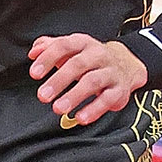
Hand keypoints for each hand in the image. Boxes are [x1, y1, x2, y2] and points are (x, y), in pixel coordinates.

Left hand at [29, 34, 148, 127]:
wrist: (127, 65)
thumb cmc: (92, 59)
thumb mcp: (72, 49)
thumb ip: (50, 47)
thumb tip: (34, 51)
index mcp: (83, 43)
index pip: (63, 46)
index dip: (47, 59)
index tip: (34, 73)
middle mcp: (98, 55)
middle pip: (78, 65)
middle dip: (59, 80)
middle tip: (43, 95)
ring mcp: (111, 72)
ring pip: (93, 82)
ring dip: (74, 95)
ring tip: (58, 108)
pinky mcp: (119, 90)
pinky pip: (107, 99)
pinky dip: (93, 110)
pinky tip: (80, 117)